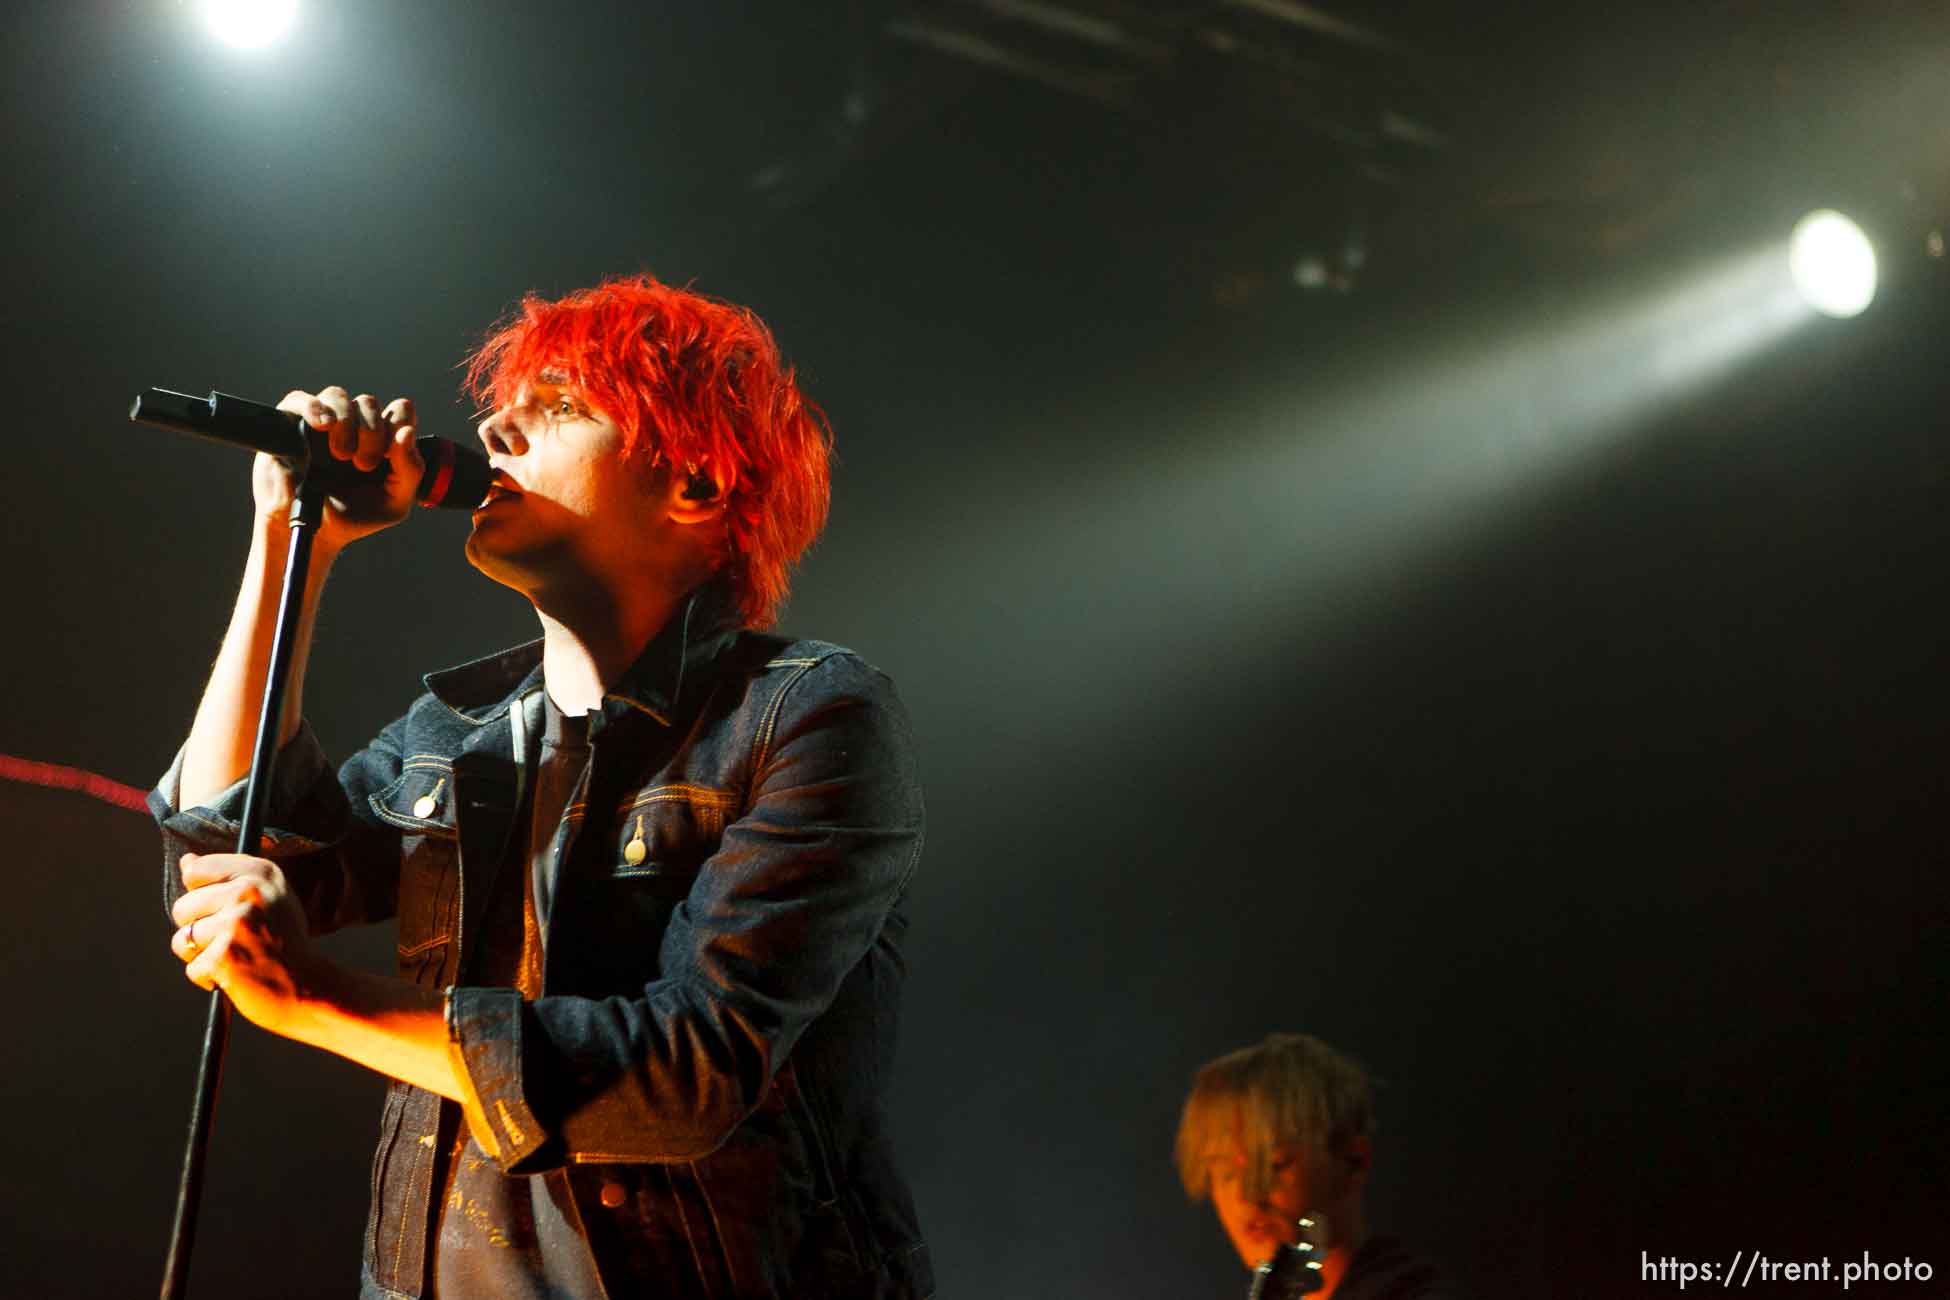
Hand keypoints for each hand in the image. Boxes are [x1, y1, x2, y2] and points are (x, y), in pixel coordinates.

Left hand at [171, 852, 326, 1037]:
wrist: (310, 988)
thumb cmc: (285, 944)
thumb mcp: (270, 899)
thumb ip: (228, 877)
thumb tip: (186, 861)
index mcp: (261, 873)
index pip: (196, 870)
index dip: (204, 896)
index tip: (228, 909)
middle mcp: (248, 892)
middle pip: (182, 907)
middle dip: (199, 929)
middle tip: (236, 940)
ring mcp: (235, 924)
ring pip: (183, 940)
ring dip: (203, 956)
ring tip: (237, 958)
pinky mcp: (223, 956)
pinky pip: (192, 968)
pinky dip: (209, 978)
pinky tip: (237, 975)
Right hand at [258, 386, 425, 549]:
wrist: (315, 532)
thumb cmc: (356, 515)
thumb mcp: (394, 502)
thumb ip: (410, 470)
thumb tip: (407, 433)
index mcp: (384, 438)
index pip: (400, 410)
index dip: (399, 423)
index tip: (389, 454)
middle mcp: (354, 425)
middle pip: (368, 402)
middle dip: (371, 433)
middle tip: (363, 465)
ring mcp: (323, 422)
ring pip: (338, 396)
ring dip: (345, 422)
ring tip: (340, 455)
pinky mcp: (292, 424)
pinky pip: (300, 400)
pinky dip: (313, 408)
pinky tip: (322, 425)